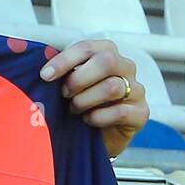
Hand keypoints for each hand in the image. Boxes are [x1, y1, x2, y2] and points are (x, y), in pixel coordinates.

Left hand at [40, 38, 148, 157]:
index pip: (87, 47)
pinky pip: (120, 111)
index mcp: (107, 53)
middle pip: (106, 61)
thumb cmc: (82, 104)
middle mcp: (126, 67)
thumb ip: (61, 73)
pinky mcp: (141, 113)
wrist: (97, 136)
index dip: (65, 60)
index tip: (45, 75)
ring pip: (113, 86)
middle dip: (79, 79)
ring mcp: (137, 90)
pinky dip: (98, 117)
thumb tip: (42, 71)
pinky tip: (88, 120)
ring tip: (75, 109)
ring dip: (86, 100)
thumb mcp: (70, 85)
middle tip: (64, 94)